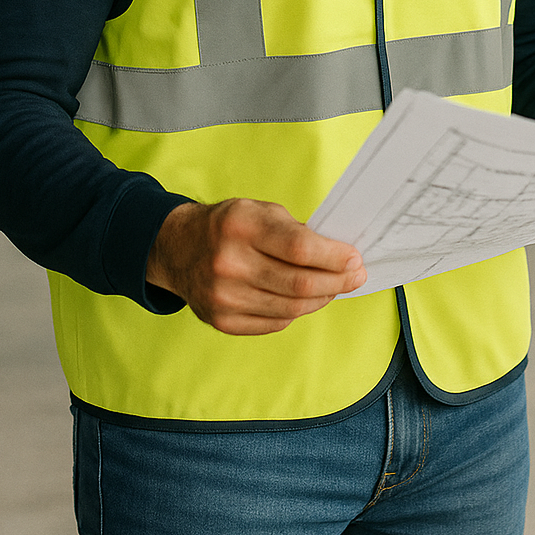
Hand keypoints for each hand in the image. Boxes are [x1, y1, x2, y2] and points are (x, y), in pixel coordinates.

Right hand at [145, 198, 366, 335]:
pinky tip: (306, 300)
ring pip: (291, 307)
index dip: (334, 257)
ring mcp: (224, 296)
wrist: (179, 248)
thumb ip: (295, 232)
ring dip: (321, 298)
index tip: (355, 259)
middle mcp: (229, 262)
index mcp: (241, 226)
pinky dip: (297, 312)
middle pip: (300, 283)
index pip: (299, 247)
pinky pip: (275, 323)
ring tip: (334, 288)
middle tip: (355, 276)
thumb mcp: (258, 211)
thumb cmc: (228, 225)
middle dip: (337, 281)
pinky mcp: (222, 320)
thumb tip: (337, 256)